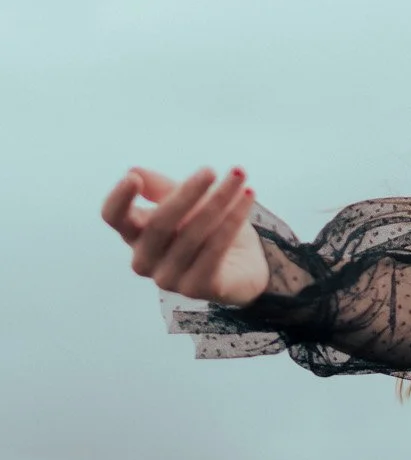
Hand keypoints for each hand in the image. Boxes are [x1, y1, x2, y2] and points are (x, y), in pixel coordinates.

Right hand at [101, 166, 270, 306]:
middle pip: (159, 222)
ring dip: (218, 201)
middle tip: (210, 171)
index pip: (114, 217)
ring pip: (192, 234)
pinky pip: (215, 250)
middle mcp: (144, 260)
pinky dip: (232, 220)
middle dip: (187, 193)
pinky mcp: (197, 289)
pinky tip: (246, 198)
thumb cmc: (207, 227)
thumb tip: (134, 170)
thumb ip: (160, 188)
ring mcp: (168, 279)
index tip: (132, 178)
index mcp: (135, 235)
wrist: (244, 263)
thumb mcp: (184, 201)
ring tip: (238, 178)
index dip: (119, 199)